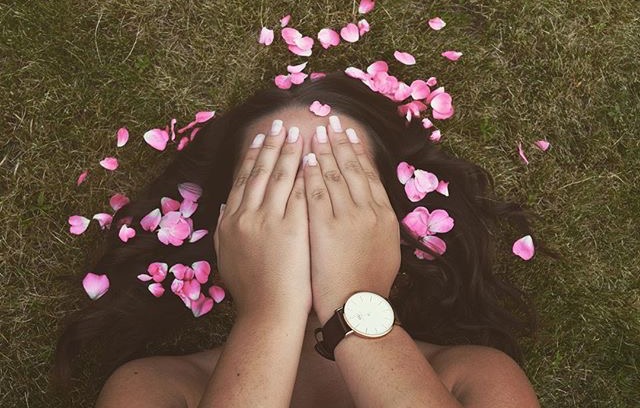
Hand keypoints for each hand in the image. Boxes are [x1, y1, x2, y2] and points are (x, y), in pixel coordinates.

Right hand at [214, 120, 311, 317]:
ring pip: (280, 177)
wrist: (267, 313)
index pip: (243, 179)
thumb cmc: (250, 290)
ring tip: (299, 133)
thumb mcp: (226, 257)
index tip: (261, 137)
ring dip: (290, 152)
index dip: (253, 155)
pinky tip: (314, 160)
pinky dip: (306, 175)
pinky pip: (300, 194)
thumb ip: (224, 229)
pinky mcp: (293, 229)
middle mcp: (247, 215)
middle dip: (271, 145)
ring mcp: (270, 221)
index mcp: (231, 221)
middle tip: (280, 124)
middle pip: (261, 172)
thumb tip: (224, 207)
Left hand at [302, 116, 400, 324]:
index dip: (357, 151)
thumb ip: (378, 224)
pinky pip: (316, 193)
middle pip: (352, 167)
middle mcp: (369, 210)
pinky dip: (310, 173)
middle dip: (340, 141)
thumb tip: (372, 207)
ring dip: (324, 150)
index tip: (349, 133)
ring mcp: (348, 217)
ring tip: (315, 131)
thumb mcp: (386, 250)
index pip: (368, 174)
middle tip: (331, 120)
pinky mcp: (326, 227)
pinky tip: (305, 158)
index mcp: (385, 214)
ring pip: (334, 174)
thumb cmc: (370, 284)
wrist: (360, 308)